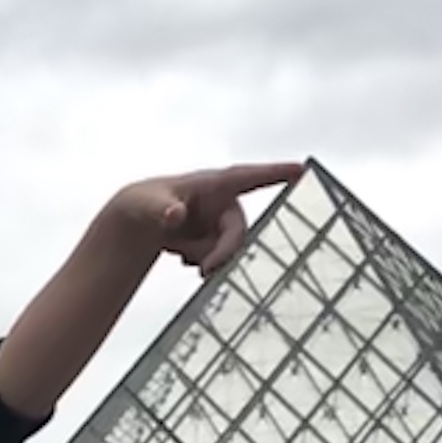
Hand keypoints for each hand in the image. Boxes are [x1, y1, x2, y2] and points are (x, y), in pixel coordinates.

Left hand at [106, 162, 304, 277]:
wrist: (139, 221)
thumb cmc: (144, 202)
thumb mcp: (148, 206)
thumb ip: (162, 210)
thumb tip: (175, 216)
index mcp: (214, 184)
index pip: (251, 177)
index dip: (277, 174)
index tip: (302, 169)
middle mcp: (224, 202)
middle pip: (238, 232)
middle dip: (223, 253)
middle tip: (203, 273)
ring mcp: (221, 221)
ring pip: (227, 249)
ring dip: (206, 258)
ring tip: (177, 252)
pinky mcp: (216, 238)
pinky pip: (219, 257)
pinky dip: (201, 261)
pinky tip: (180, 255)